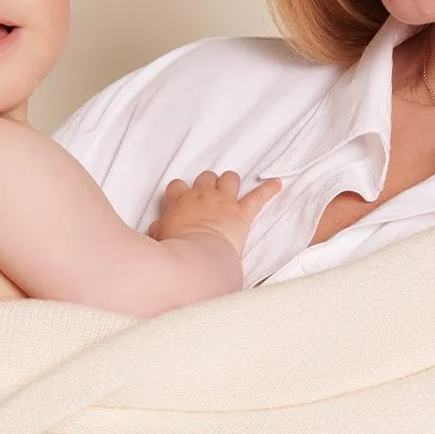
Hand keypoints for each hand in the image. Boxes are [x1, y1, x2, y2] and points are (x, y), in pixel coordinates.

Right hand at [148, 171, 280, 254]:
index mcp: (181, 201)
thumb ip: (159, 229)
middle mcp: (202, 196)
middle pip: (206, 177)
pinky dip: (268, 190)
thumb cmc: (177, 249)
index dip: (180, 191)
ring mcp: (223, 201)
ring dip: (230, 182)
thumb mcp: (160, 238)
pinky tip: (277, 184)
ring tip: (231, 188)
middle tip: (208, 195)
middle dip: (207, 184)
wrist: (197, 255)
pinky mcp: (241, 212)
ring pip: (229, 178)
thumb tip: (156, 228)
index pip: (177, 186)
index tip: (182, 199)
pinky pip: (259, 196)